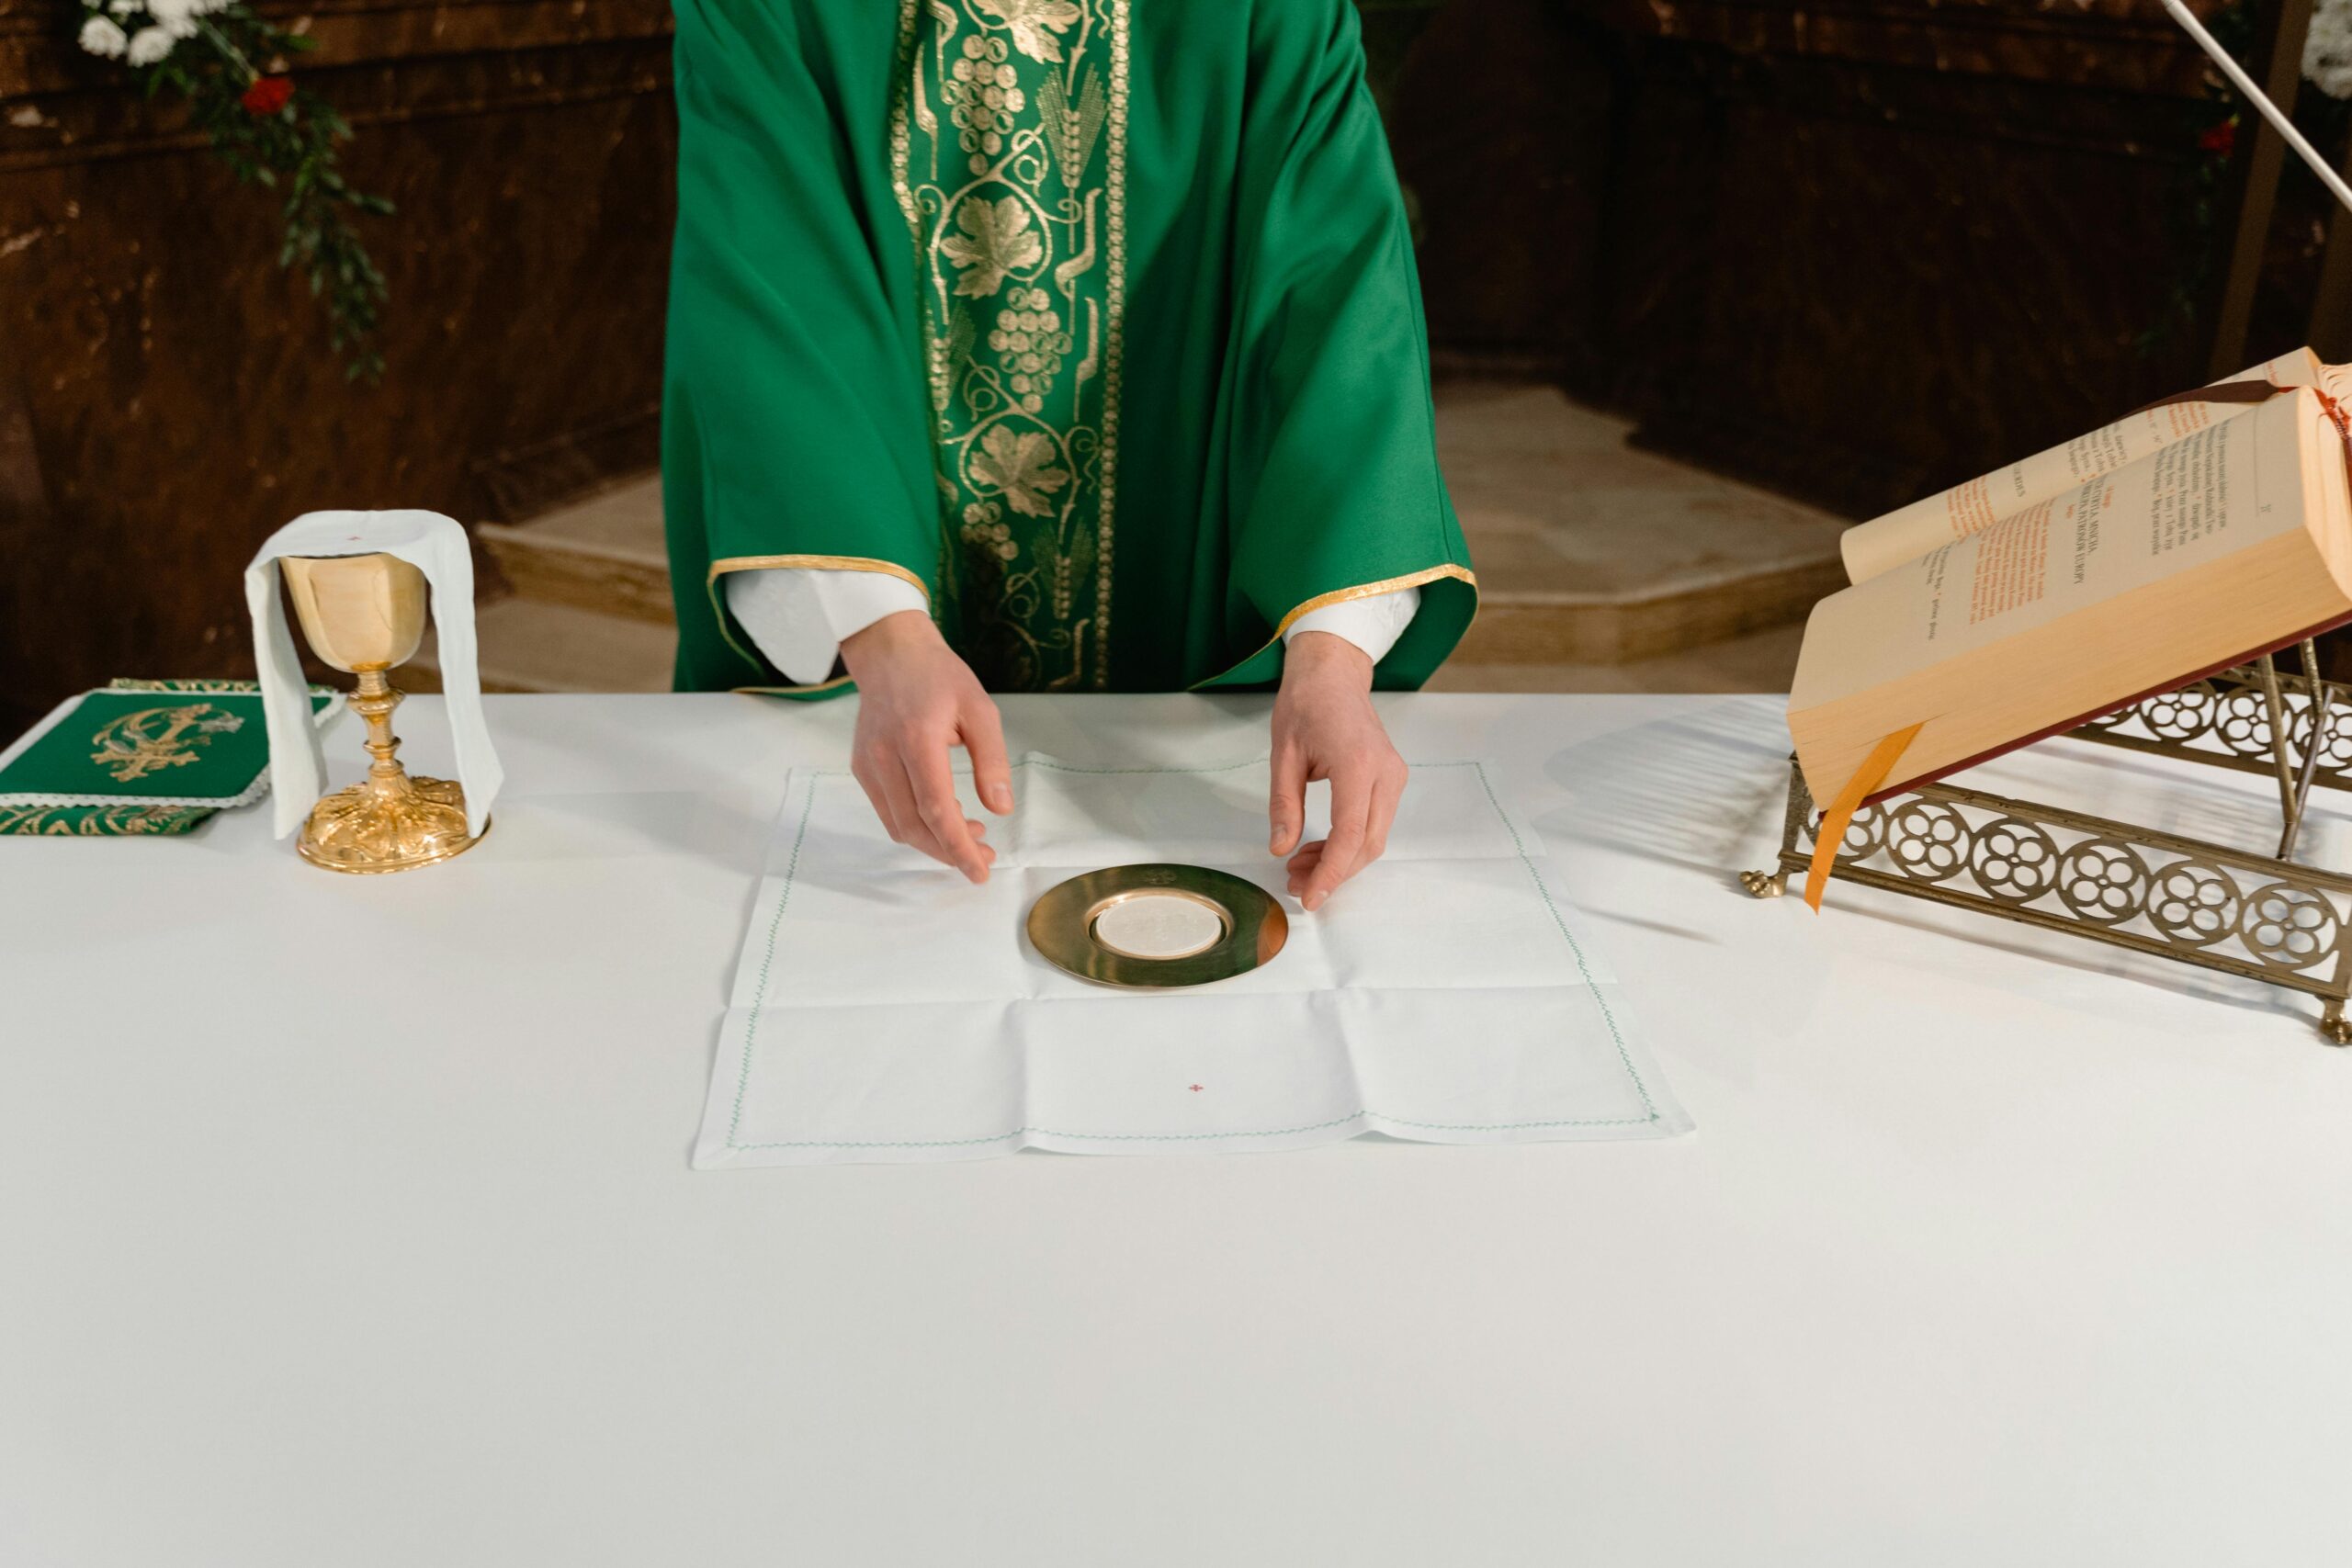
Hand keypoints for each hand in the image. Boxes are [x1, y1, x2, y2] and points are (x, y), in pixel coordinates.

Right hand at [840, 610, 1011, 882]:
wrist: (890, 653)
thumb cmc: (939, 677)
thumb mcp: (980, 709)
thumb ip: (992, 760)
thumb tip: (1000, 808)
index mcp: (916, 739)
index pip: (935, 809)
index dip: (958, 846)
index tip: (981, 870)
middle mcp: (884, 756)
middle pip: (914, 826)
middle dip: (950, 852)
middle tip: (985, 855)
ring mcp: (868, 765)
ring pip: (898, 826)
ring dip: (934, 843)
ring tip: (971, 836)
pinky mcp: (861, 768)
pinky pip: (888, 812)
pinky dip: (916, 826)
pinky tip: (943, 817)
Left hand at [1268, 631, 1407, 910]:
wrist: (1333, 674)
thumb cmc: (1306, 704)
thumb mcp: (1283, 755)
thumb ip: (1284, 805)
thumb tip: (1281, 849)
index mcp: (1358, 764)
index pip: (1350, 835)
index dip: (1331, 873)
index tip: (1310, 898)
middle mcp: (1385, 773)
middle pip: (1367, 844)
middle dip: (1334, 873)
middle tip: (1295, 884)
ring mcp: (1394, 776)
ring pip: (1374, 838)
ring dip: (1341, 861)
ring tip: (1300, 866)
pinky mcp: (1392, 779)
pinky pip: (1375, 823)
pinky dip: (1350, 843)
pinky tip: (1319, 847)